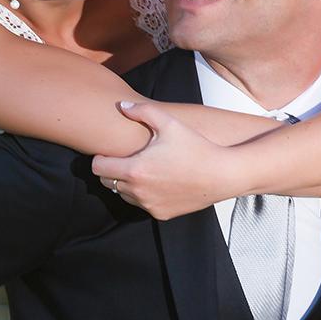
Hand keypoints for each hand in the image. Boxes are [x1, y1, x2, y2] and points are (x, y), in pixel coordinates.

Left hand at [92, 102, 238, 219]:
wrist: (222, 175)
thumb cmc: (196, 147)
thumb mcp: (170, 124)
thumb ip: (142, 111)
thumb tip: (122, 105)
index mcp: (134, 169)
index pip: (98, 167)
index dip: (101, 157)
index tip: (111, 151)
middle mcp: (137, 191)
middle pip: (106, 182)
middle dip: (112, 170)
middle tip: (127, 158)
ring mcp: (148, 205)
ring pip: (122, 194)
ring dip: (126, 183)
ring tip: (145, 169)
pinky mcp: (159, 214)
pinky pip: (140, 204)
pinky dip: (142, 194)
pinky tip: (157, 181)